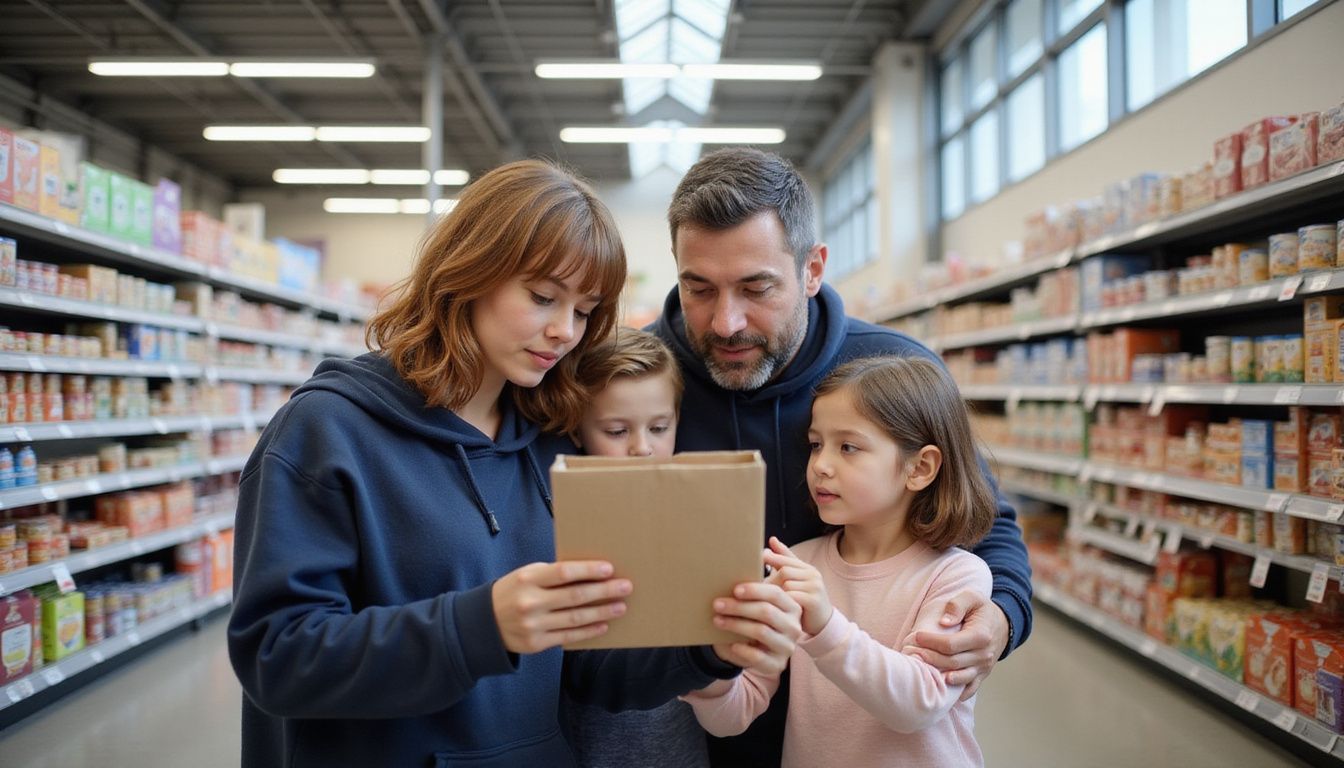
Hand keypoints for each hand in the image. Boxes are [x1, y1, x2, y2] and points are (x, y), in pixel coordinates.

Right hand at [491, 561, 631, 653]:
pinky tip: (603, 625)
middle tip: (626, 587)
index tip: (609, 569)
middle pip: (575, 596)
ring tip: (620, 607)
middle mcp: (530, 602)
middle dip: (604, 592)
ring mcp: (533, 625)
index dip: (588, 571)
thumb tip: (591, 574)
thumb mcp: (527, 575)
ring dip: (602, 612)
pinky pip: (568, 637)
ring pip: (575, 618)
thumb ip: (553, 575)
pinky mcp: (536, 643)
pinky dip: (588, 631)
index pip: (564, 573)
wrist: (484, 623)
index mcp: (528, 579)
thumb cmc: (513, 592)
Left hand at [710, 581, 801, 675]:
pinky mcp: (777, 664)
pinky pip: (758, 656)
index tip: (735, 590)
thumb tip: (728, 579)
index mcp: (792, 607)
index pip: (775, 594)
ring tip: (717, 620)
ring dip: (736, 624)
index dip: (754, 590)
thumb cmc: (754, 622)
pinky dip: (743, 649)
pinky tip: (732, 644)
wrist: (755, 651)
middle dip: (739, 607)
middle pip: (766, 611)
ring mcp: (787, 647)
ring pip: (761, 631)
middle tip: (717, 604)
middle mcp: (793, 627)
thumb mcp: (757, 608)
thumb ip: (751, 597)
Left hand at [762, 537, 832, 635]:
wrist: (821, 623)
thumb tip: (772, 539)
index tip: (755, 561)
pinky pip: (792, 598)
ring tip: (755, 599)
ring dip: (771, 593)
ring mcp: (815, 587)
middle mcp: (812, 575)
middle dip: (768, 580)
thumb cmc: (802, 599)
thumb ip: (784, 562)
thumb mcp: (793, 580)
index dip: (770, 559)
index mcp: (806, 568)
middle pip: (785, 571)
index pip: (785, 559)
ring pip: (786, 585)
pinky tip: (769, 610)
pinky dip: (780, 604)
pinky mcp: (814, 601)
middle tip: (749, 587)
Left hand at [903, 591, 1007, 700]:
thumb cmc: (982, 609)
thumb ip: (957, 605)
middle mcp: (984, 655)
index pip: (951, 644)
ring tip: (921, 669)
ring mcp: (984, 668)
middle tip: (912, 652)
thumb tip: (944, 622)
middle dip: (929, 658)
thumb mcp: (972, 597)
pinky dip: (955, 692)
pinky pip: (969, 688)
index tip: (916, 636)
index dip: (931, 642)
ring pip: (958, 678)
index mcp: (981, 636)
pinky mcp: (982, 675)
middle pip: (951, 663)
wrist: (1003, 625)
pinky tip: (939, 688)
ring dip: (938, 676)